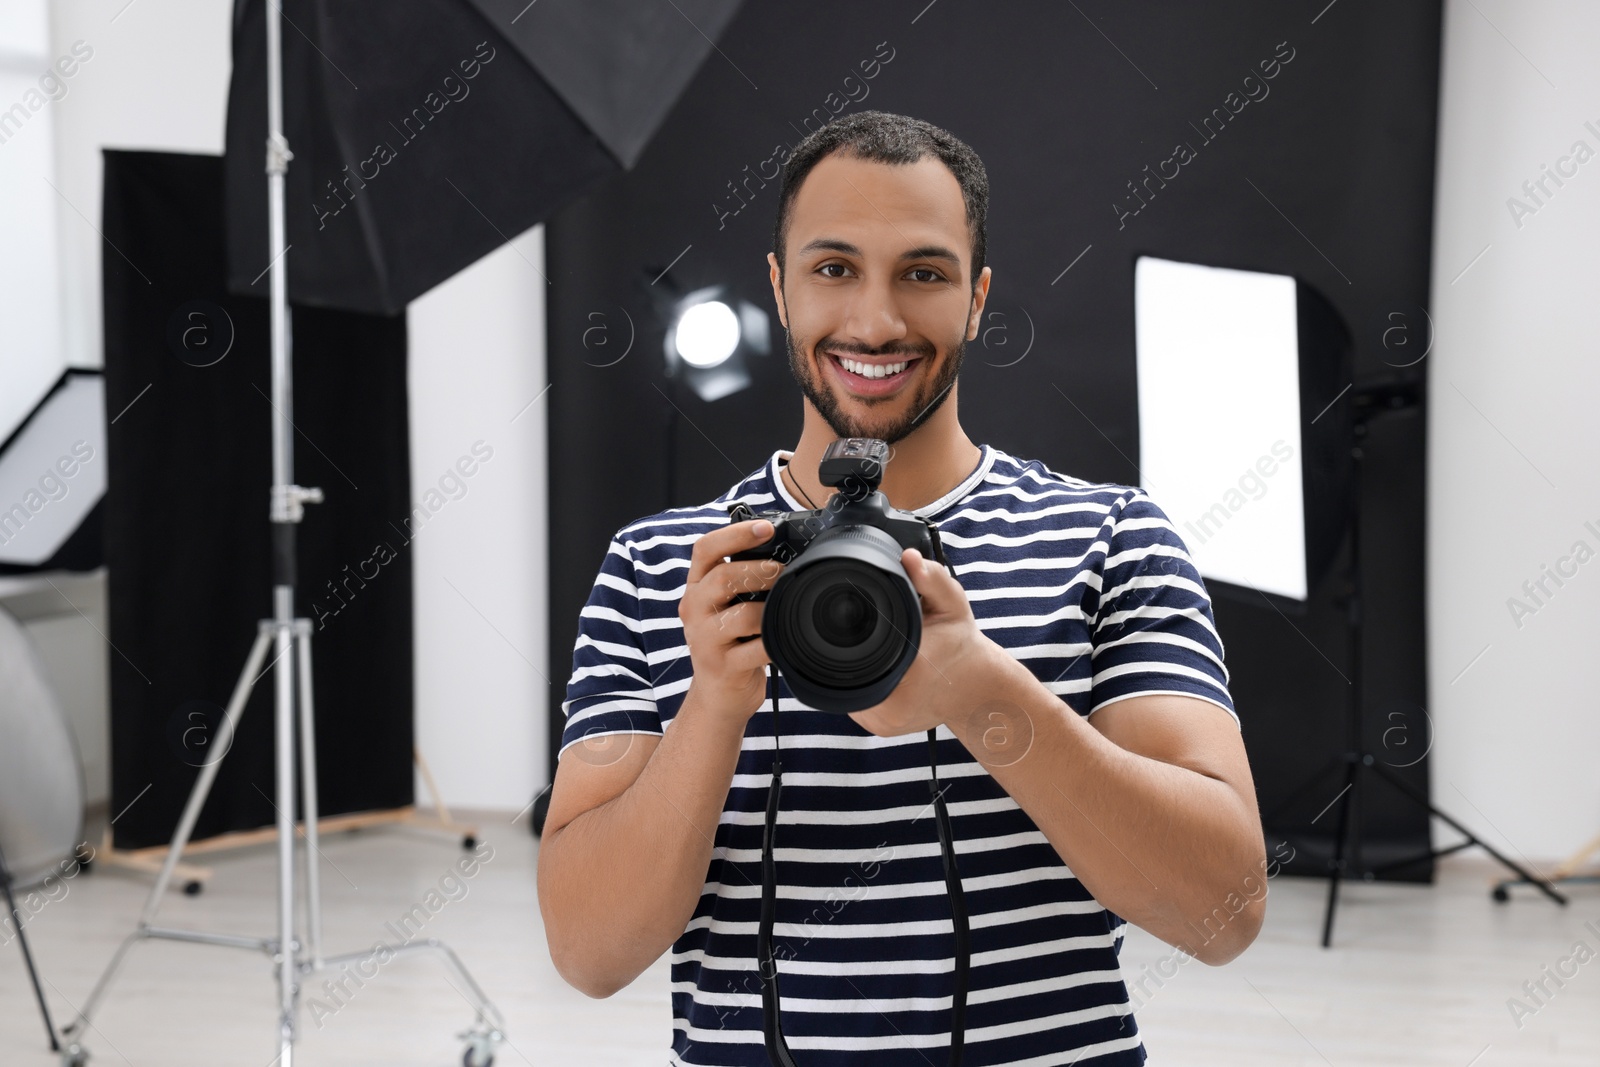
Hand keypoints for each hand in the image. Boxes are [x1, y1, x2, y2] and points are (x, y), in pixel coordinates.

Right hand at [678, 519, 783, 727]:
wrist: (718, 695)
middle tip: (783, 571)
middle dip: (760, 570)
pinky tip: (783, 638)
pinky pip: (755, 649)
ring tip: (784, 608)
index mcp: (696, 588)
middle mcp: (694, 609)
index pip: (705, 549)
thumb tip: (779, 549)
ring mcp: (705, 639)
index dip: (736, 533)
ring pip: (741, 615)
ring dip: (770, 609)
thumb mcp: (725, 606)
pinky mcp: (723, 666)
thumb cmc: (729, 643)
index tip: (766, 527)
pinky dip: (775, 641)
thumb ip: (740, 580)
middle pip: (723, 577)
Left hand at [848, 548, 1004, 737]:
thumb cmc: (961, 645)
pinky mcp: (881, 730)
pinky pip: (854, 702)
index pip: (853, 653)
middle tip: (863, 632)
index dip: (843, 634)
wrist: (977, 689)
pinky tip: (873, 670)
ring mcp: (884, 724)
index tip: (847, 620)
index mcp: (906, 674)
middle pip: (842, 671)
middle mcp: (892, 706)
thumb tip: (908, 558)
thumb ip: (931, 578)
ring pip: (845, 688)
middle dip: (847, 649)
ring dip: (850, 668)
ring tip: (872, 651)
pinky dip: (858, 684)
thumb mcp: (952, 605)